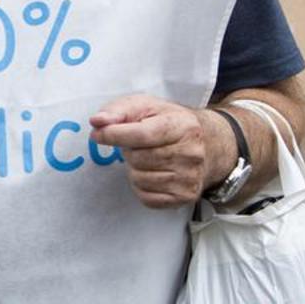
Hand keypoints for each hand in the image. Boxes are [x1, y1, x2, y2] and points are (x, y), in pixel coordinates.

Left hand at [89, 94, 220, 207]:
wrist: (207, 145)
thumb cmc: (168, 123)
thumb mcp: (146, 106)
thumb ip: (118, 110)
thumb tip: (97, 121)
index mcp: (184, 126)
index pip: (142, 135)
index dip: (114, 135)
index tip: (97, 134)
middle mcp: (192, 154)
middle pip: (138, 158)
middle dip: (129, 150)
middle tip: (138, 145)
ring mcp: (190, 178)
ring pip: (139, 179)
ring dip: (135, 169)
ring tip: (148, 157)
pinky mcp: (185, 197)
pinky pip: (146, 197)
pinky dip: (141, 186)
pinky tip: (153, 173)